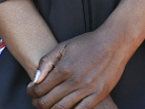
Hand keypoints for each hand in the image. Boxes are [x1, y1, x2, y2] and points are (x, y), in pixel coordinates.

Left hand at [28, 0, 144, 108]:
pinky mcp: (99, 95)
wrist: (114, 42)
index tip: (31, 91)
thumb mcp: (63, 46)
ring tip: (49, 106)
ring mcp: (87, 89)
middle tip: (37, 102)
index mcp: (64, 68)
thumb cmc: (87, 43)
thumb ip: (46, 61)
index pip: (40, 88)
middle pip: (48, 102)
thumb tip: (35, 79)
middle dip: (38, 103)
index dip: (32, 93)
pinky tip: (67, 108)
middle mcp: (74, 81)